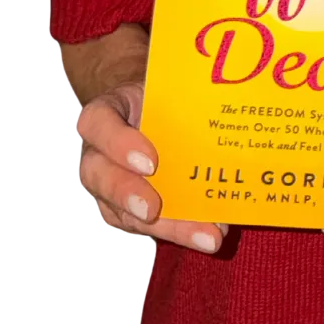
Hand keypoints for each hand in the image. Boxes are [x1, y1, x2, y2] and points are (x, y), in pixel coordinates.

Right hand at [76, 81, 227, 254]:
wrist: (150, 109)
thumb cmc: (157, 97)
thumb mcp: (162, 87)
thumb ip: (179, 94)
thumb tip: (226, 99)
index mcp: (104, 113)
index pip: (97, 123)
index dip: (119, 144)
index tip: (150, 161)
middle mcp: (98, 153)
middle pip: (99, 176)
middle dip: (128, 195)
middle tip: (154, 209)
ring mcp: (108, 186)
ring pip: (124, 212)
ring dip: (168, 227)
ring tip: (207, 235)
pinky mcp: (126, 211)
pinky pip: (147, 226)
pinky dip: (181, 230)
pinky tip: (210, 233)